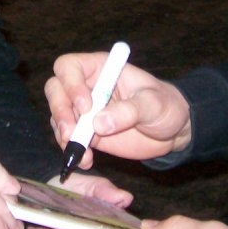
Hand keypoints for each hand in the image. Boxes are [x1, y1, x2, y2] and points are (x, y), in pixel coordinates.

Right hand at [45, 52, 191, 169]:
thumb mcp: (153, 104)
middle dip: (60, 111)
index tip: (86, 107)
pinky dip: (72, 151)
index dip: (70, 84)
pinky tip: (87, 161)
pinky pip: (68, 139)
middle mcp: (87, 86)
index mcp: (101, 68)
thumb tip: (98, 123)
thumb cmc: (165, 106)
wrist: (172, 131)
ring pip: (58, 116)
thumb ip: (129, 111)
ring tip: (82, 152)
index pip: (69, 66)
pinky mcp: (86, 133)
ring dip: (64, 135)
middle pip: (55, 90)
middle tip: (72, 132)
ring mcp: (83, 111)